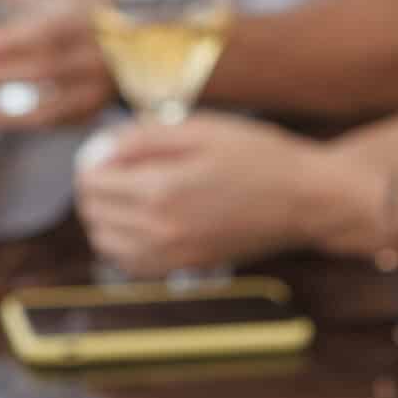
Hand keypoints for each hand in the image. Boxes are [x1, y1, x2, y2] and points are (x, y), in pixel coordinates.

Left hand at [0, 1, 115, 128]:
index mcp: (78, 17)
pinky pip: (49, 123)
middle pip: (40, 69)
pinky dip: (14, 122)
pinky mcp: (90, 110)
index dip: (7, 42)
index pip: (42, 32)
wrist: (130, 36)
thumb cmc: (71, 7)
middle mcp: (91, 55)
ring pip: (46, 107)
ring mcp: (94, 87)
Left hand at [73, 114, 334, 276]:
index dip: (91, 161)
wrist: (306, 200)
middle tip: (112, 166)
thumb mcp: (201, 129)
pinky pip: (131, 263)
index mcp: (160, 191)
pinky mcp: (186, 267)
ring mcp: (173, 255)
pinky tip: (139, 220)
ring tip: (125, 191)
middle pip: (94, 213)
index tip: (104, 149)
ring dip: (104, 216)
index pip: (92, 182)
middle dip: (94, 187)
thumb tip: (104, 147)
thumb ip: (145, 138)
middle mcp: (160, 231)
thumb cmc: (259, 157)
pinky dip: (121, 243)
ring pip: (106, 242)